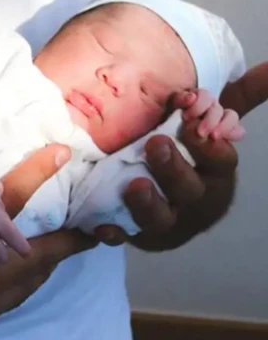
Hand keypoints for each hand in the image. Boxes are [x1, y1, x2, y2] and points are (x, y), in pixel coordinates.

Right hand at [0, 144, 95, 339]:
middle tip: (77, 229)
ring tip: (44, 250)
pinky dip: (14, 285)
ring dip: (39, 267)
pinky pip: (4, 303)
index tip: (85, 192)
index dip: (52, 199)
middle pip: (38, 267)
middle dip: (63, 247)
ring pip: (23, 289)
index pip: (19, 223)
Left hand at [96, 61, 267, 249]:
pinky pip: (125, 238)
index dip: (208, 143)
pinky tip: (103, 228)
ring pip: (161, 219)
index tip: (192, 122)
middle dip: (175, 168)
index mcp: (215, 174)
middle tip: (156, 144)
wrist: (166, 207)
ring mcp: (167, 223)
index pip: (220, 160)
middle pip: (191, 189)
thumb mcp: (210, 130)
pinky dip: (115, 234)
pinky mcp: (138, 236)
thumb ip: (235, 101)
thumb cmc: (190, 160)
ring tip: (134, 185)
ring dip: (148, 203)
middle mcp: (195, 201)